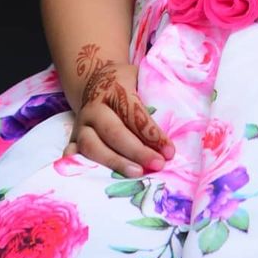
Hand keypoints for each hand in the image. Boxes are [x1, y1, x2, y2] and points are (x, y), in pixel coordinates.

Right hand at [64, 44, 174, 177]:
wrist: (96, 79)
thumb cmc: (126, 83)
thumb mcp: (140, 78)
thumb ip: (154, 93)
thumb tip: (184, 114)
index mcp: (114, 89)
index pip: (133, 112)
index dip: (151, 132)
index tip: (169, 150)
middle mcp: (94, 107)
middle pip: (114, 131)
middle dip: (136, 150)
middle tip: (158, 164)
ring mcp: (81, 124)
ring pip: (92, 146)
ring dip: (114, 162)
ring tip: (136, 174)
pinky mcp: (73, 138)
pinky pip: (72, 154)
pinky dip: (78, 166)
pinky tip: (92, 180)